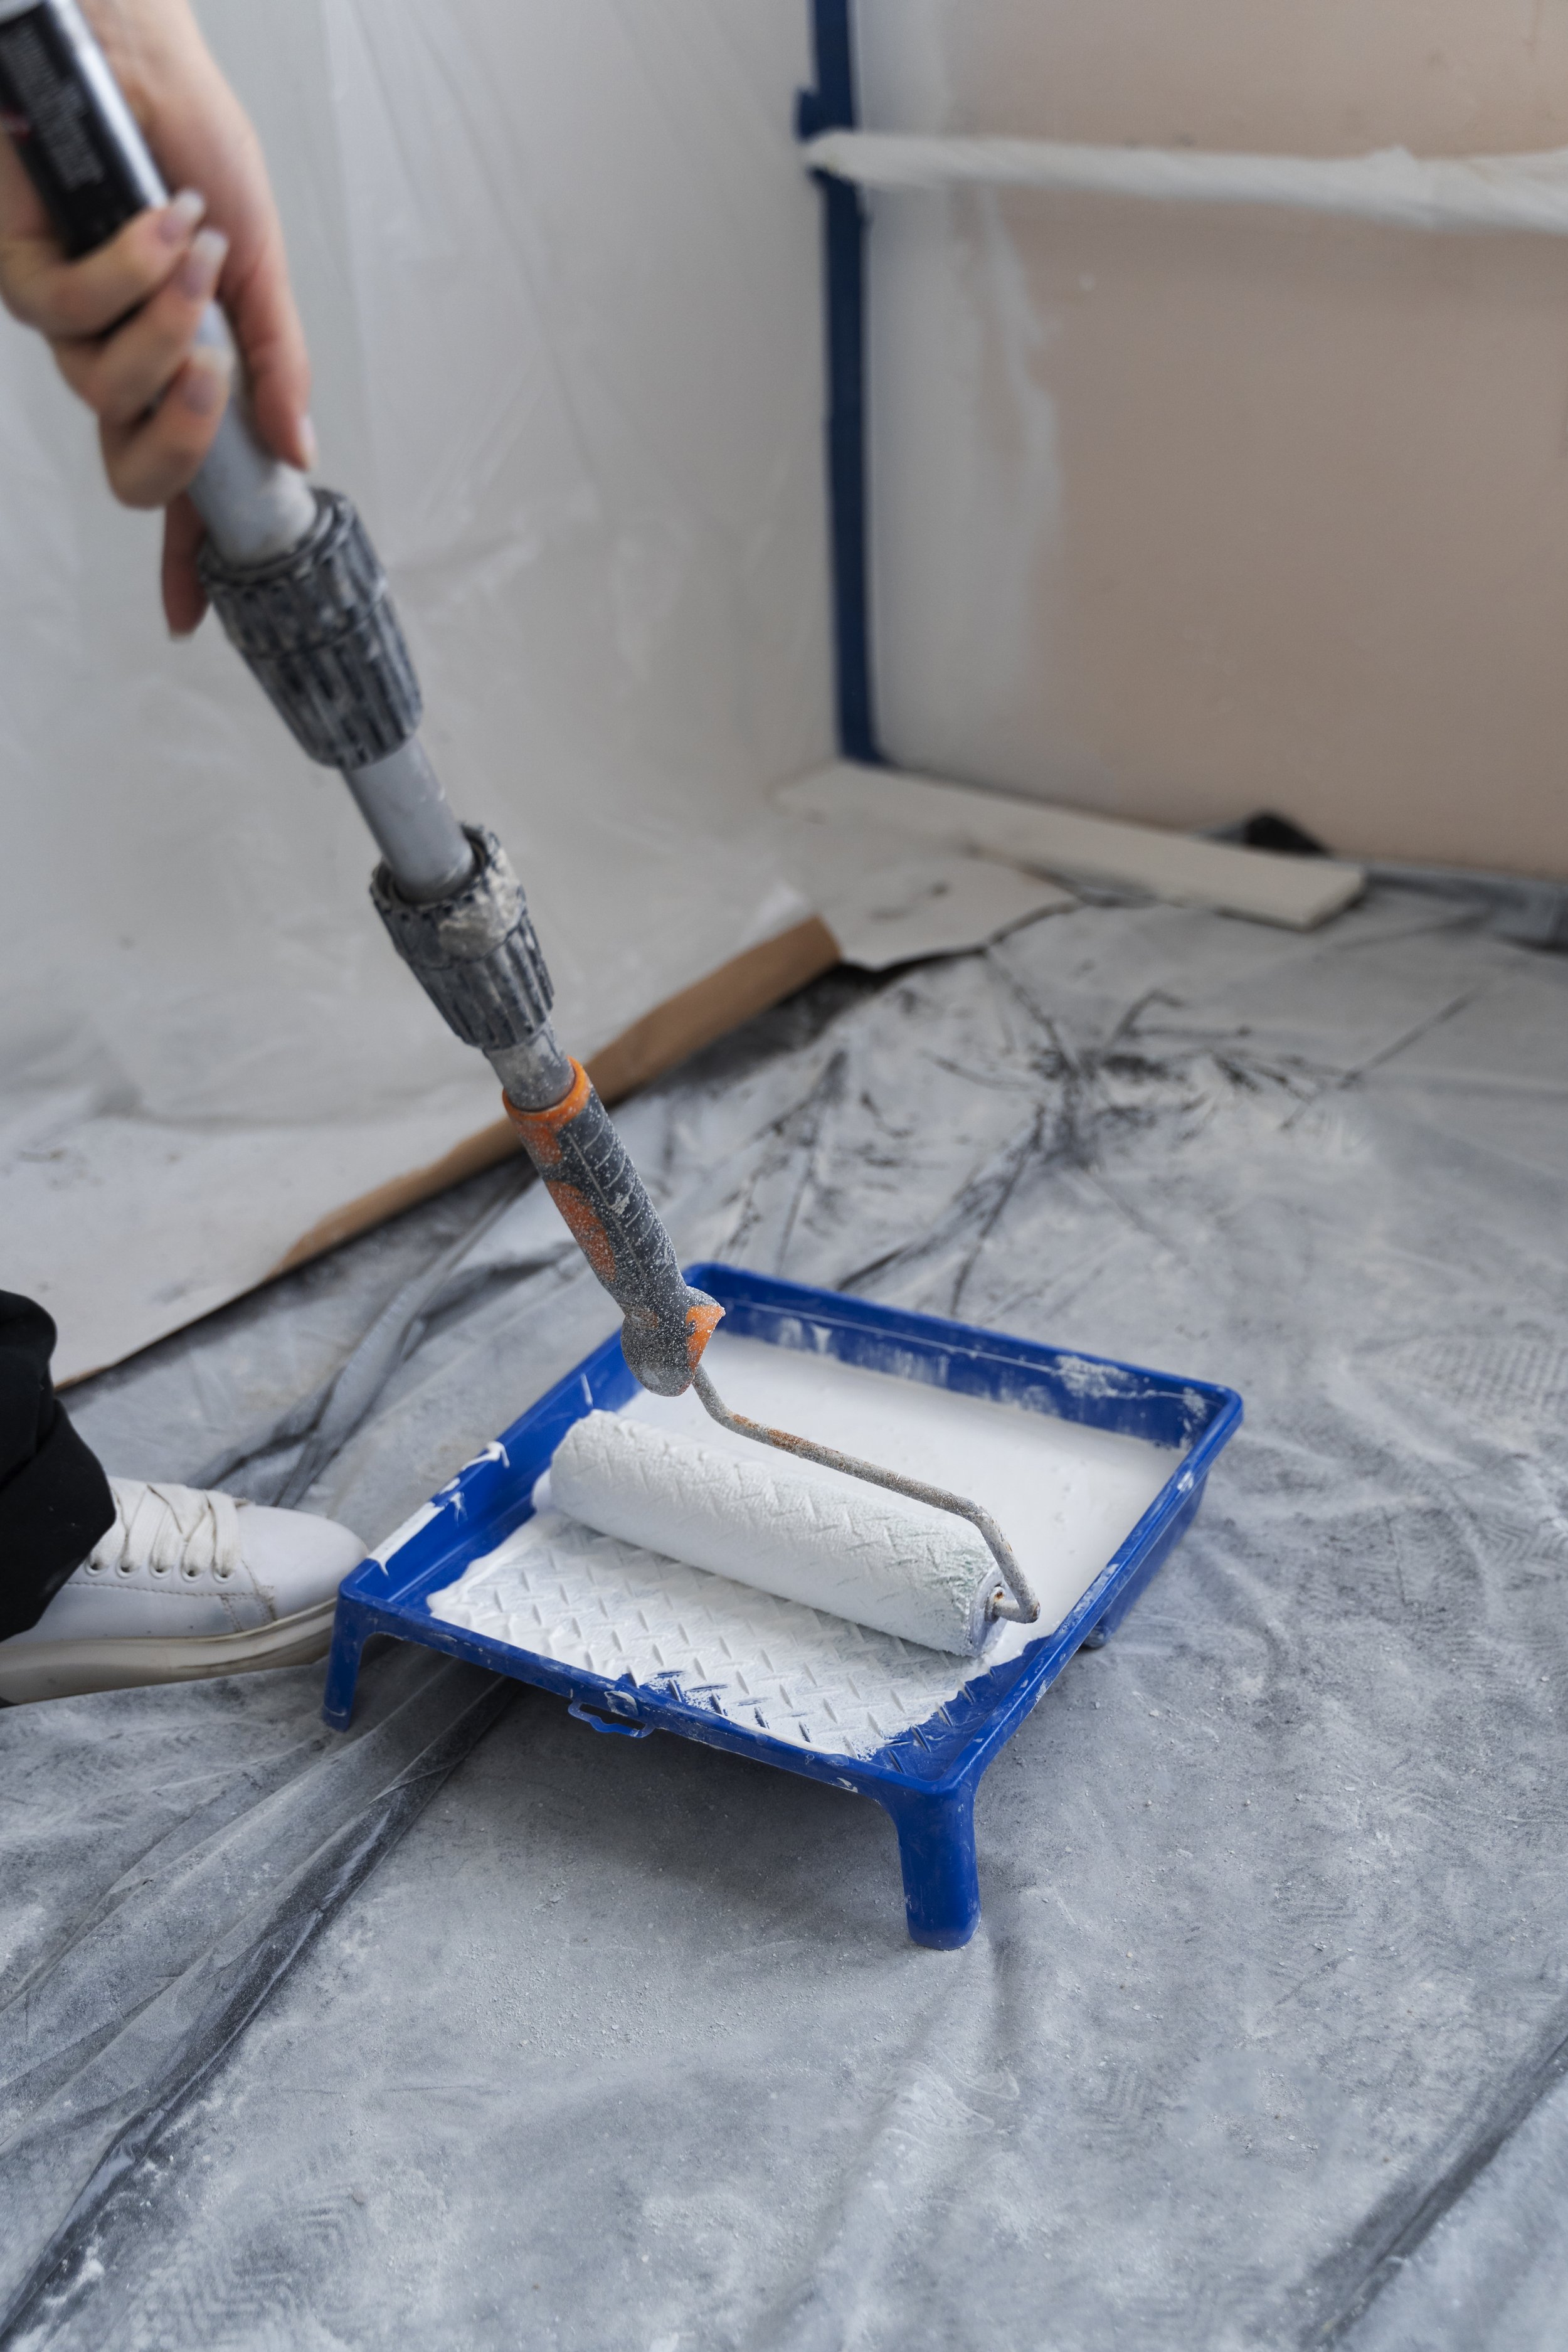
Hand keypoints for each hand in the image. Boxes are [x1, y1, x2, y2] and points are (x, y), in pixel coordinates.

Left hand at [0, 0, 310, 631]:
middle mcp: (115, 351)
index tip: (189, 617)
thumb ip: (278, 362)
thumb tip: (300, 453)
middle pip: (130, 463)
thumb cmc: (191, 138)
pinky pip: (67, 317)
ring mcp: (64, 314)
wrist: (132, 46)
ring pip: (102, 390)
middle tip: (214, 387)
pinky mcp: (17, 267)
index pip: (180, 478)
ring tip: (192, 257)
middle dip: (180, 440)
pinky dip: (123, 276)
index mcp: (176, 362)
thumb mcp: (262, 265)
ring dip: (162, 332)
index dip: (183, 553)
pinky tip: (151, 225)